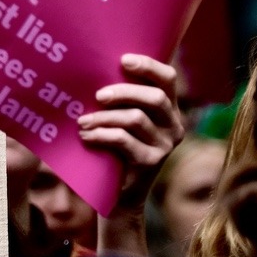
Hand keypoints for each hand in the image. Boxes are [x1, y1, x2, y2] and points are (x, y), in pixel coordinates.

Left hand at [79, 54, 185, 212]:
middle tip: (97, 95)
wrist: (118, 196)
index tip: (122, 60)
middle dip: (123, 92)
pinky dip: (101, 134)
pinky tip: (86, 135)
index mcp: (169, 109)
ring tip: (82, 121)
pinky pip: (124, 140)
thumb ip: (121, 99)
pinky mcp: (151, 162)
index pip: (168, 78)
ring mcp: (165, 146)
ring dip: (103, 117)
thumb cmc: (115, 149)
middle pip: (154, 97)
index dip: (148, 66)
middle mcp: (174, 126)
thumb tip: (95, 67)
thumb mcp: (122, 120)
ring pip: (136, 119)